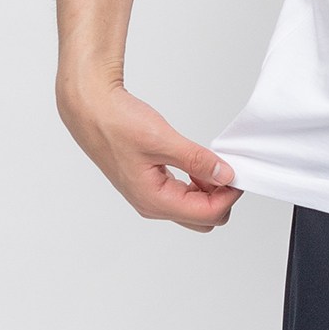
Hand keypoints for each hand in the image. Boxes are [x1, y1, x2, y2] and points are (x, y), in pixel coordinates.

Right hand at [57, 78, 242, 230]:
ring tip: (211, 163)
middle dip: (221, 198)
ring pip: (193, 208)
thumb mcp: (163, 139)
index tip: (238, 173)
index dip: (229, 195)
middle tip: (226, 169)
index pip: (207, 214)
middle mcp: (151, 205)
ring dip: (209, 190)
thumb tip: (225, 175)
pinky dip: (196, 183)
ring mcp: (149, 197)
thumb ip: (197, 160)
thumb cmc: (115, 123)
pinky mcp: (148, 185)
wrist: (90, 110)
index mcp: (154, 200)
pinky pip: (181, 195)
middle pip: (202, 219)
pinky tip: (197, 164)